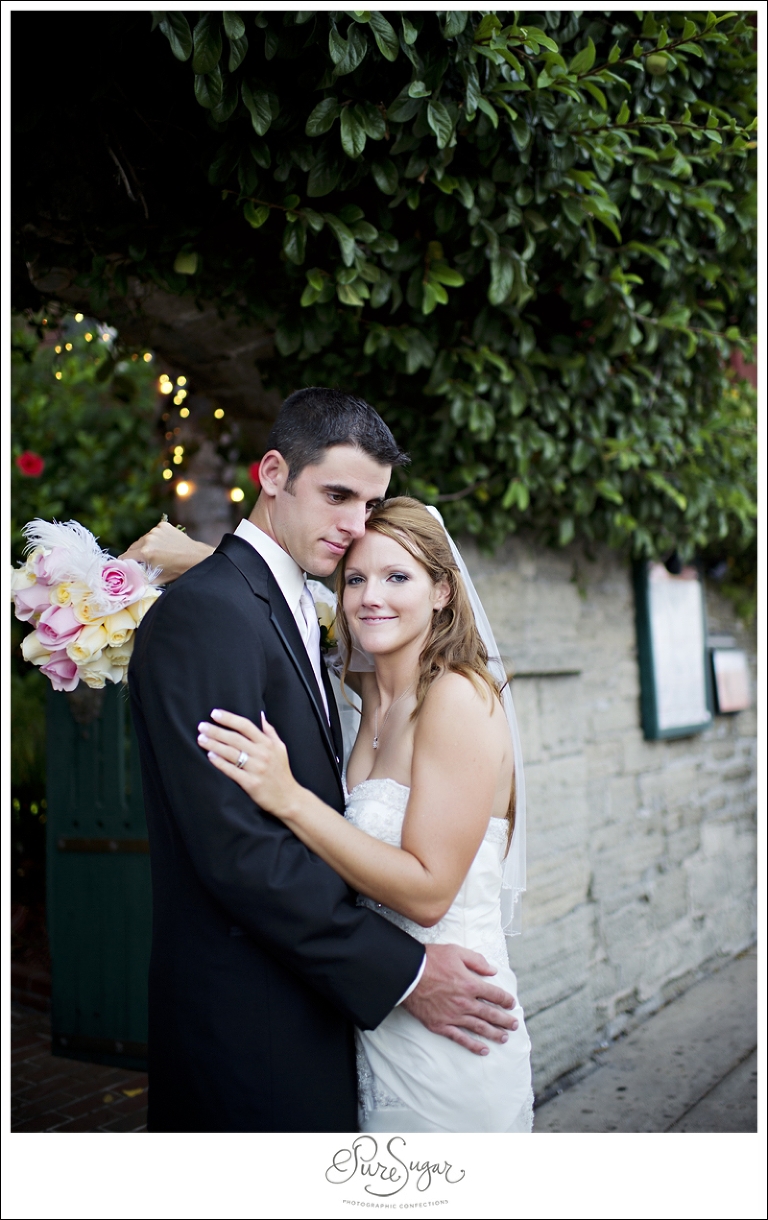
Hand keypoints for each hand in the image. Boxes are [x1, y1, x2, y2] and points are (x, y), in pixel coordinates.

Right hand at [120, 519, 212, 581]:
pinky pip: (152, 533)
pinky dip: (154, 539)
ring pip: (142, 540)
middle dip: (134, 555)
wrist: (196, 557)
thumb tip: (129, 579)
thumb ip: (140, 578)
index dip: (123, 563)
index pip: (125, 556)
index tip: (124, 567)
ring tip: (155, 554)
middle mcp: (149, 539)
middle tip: (141, 563)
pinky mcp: (163, 525)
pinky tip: (163, 546)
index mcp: (146, 552)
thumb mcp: (157, 579)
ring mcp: (156, 530)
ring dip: (144, 546)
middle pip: (132, 547)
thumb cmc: (178, 570)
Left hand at [197, 709, 300, 817]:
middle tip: (201, 726)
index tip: (214, 713)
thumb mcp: (280, 748)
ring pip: (232, 754)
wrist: (288, 798)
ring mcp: (257, 769)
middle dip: (216, 731)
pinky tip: (210, 756)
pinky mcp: (251, 783)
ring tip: (201, 739)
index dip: (229, 718)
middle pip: (235, 739)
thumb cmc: (282, 772)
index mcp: (268, 744)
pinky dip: (220, 763)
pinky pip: (232, 771)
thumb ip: (270, 731)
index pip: (246, 726)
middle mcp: (262, 754)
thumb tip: (260, 715)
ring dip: (214, 745)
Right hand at [403, 943, 517, 1055]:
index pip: (495, 994)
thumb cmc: (430, 960)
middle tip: (514, 1025)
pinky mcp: (441, 1025)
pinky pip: (460, 1038)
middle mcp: (465, 1003)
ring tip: (505, 1038)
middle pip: (491, 1014)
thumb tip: (493, 971)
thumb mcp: (456, 952)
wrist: (407, 974)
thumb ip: (477, 961)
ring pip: (479, 1028)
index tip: (512, 1004)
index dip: (506, 1000)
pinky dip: (473, 1045)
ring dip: (494, 1033)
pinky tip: (483, 1050)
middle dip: (505, 1020)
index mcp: (470, 984)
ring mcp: (453, 1016)